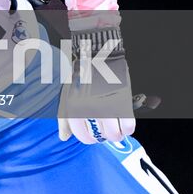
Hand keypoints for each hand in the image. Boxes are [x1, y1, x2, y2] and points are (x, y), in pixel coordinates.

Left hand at [57, 23, 135, 143]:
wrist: (96, 55)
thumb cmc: (81, 75)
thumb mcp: (67, 95)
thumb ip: (64, 118)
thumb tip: (64, 137)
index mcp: (74, 108)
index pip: (83, 137)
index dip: (91, 139)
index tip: (95, 135)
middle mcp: (88, 110)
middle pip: (101, 138)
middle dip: (105, 137)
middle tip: (107, 129)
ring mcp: (106, 107)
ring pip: (115, 135)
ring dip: (117, 134)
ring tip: (117, 126)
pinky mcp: (121, 102)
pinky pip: (128, 126)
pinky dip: (128, 128)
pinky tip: (125, 122)